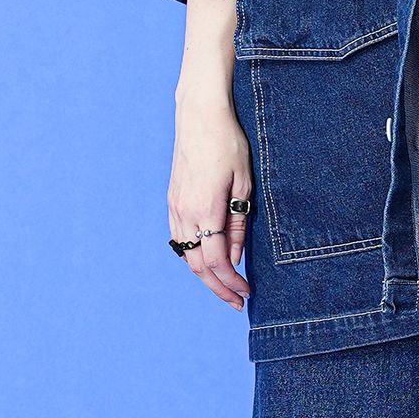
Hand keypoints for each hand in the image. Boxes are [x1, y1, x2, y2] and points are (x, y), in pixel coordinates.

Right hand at [168, 93, 252, 307]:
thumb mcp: (244, 182)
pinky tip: (207, 260)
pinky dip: (192, 256)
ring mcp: (175, 207)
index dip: (230, 282)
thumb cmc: (227, 143)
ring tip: (225, 285)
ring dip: (205, 275)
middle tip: (236, 301)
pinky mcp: (172, 200)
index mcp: (206, 209)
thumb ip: (237, 223)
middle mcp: (184, 212)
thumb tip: (234, 257)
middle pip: (197, 265)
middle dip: (218, 287)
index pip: (216, 261)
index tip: (246, 294)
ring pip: (185, 255)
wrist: (199, 116)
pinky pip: (179, 239)